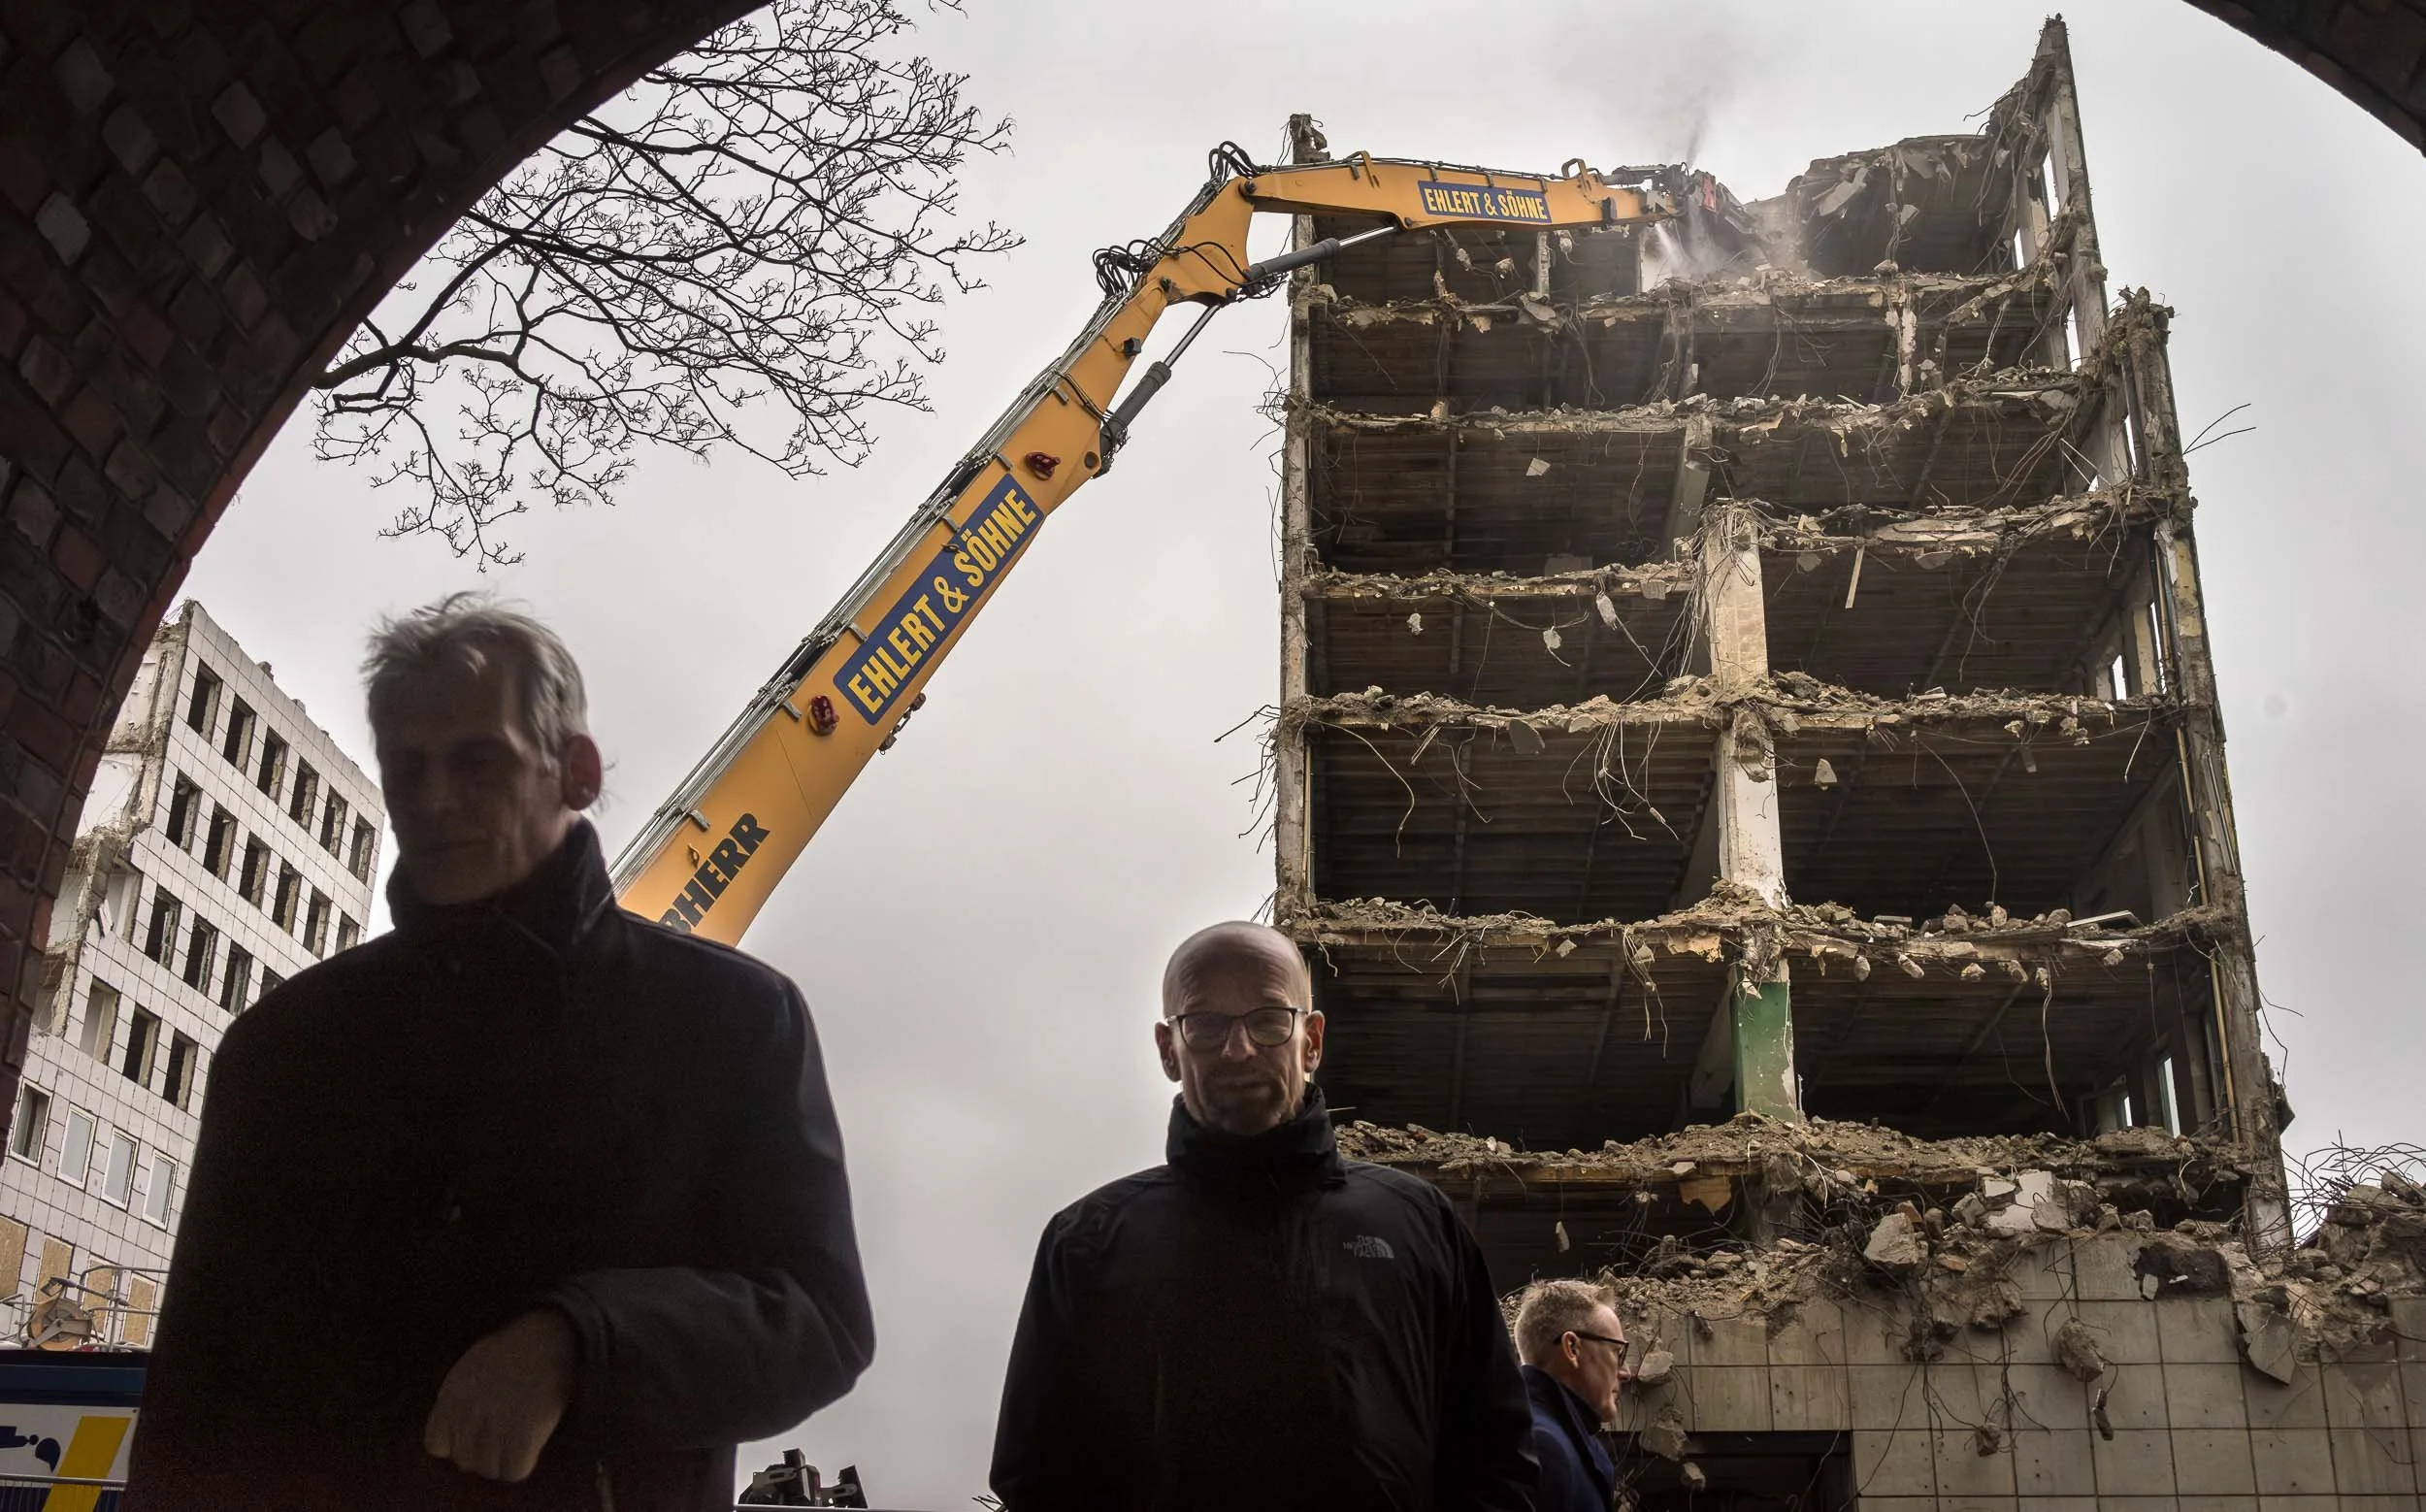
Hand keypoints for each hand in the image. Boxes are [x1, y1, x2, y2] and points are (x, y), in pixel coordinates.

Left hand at [424, 1309, 579, 1481]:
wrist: (549, 1335)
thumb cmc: (512, 1349)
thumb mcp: (470, 1366)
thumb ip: (458, 1398)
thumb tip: (454, 1432)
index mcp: (451, 1396)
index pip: (436, 1445)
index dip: (455, 1446)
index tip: (472, 1438)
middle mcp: (469, 1413)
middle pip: (465, 1460)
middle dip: (481, 1455)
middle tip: (500, 1443)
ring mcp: (496, 1423)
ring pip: (489, 1469)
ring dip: (502, 1462)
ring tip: (515, 1446)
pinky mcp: (525, 1432)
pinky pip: (513, 1470)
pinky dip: (520, 1465)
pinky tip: (529, 1449)